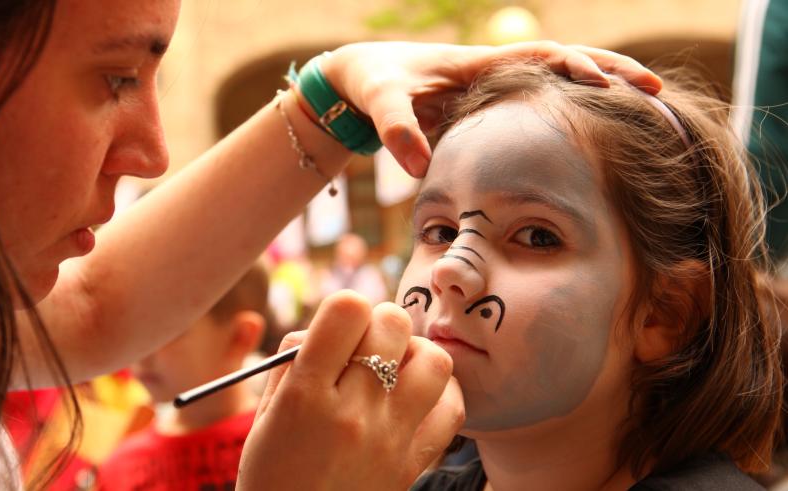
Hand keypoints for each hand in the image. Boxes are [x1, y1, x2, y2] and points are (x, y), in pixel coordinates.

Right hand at [237, 291, 463, 490]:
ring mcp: (390, 438)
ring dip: (415, 353)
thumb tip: (328, 326)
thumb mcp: (263, 415)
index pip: (347, 309)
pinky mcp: (414, 463)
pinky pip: (453, 408)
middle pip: (394, 324)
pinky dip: (440, 393)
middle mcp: (353, 412)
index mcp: (305, 395)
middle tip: (366, 345)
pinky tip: (417, 397)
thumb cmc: (271, 477)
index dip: (345, 308)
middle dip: (380, 323)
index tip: (339, 327)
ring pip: (434, 360)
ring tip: (396, 368)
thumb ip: (293, 361)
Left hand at [321, 41, 661, 176]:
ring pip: (560, 82)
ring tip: (645, 109)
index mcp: (479, 64)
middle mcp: (495, 70)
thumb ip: (396, 130)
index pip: (542, 56)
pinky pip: (541, 102)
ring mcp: (495, 86)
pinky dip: (572, 110)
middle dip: (611, 71)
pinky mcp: (489, 104)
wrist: (359, 79)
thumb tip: (418, 168)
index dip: (577, 67)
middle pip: (566, 61)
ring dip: (600, 90)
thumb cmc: (371, 83)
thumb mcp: (379, 103)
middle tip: (656, 91)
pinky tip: (594, 133)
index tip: (610, 86)